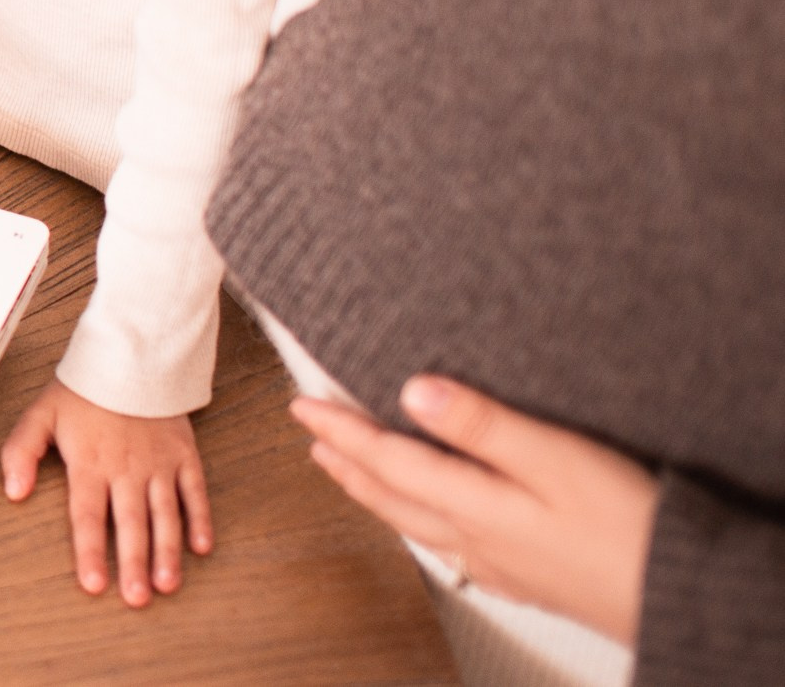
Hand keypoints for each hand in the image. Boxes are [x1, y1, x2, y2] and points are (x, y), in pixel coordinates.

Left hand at [2, 378, 212, 606]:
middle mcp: (126, 469)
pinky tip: (201, 548)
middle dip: (133, 564)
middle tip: (137, 599)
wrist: (128, 356)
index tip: (94, 585)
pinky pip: (195, 492)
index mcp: (90, 463)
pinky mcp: (183, 455)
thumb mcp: (39, 415)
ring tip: (167, 585)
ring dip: (167, 552)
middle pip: (130, 523)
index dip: (91, 552)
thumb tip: (13, 492)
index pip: (88, 516)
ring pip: (165, 515)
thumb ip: (21, 452)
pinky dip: (200, 520)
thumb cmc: (81, 391)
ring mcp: (159, 464)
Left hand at [295, 377, 657, 643]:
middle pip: (392, 496)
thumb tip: (414, 391)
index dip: (341, 430)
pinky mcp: (530, 575)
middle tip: (311, 437)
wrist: (682, 595)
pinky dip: (422, 522)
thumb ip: (484, 425)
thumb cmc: (630, 527)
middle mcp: (477, 538)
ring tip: (350, 473)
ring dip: (376, 493)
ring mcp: (502, 561)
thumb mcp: (556, 459)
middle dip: (345, 463)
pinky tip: (434, 524)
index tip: (303, 405)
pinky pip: (452, 545)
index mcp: (475, 505)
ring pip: (418, 523)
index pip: (388, 460)